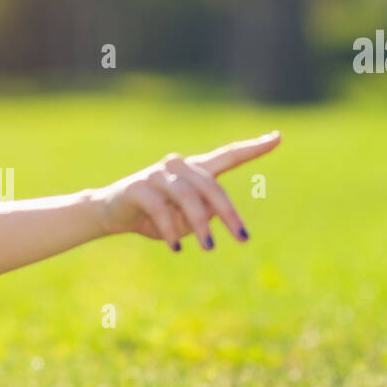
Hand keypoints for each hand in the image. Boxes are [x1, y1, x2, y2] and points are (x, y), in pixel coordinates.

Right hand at [91, 131, 280, 248]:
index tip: (277, 137)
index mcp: (194, 171)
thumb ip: (201, 215)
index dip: (252, 148)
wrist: (108, 214)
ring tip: (208, 248)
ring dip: (200, 224)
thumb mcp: (183, 220)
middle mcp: (178, 166)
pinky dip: (171, 229)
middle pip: (212, 185)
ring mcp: (157, 174)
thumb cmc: (151, 217)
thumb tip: (210, 215)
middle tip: (242, 238)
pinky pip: (161, 208)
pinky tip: (176, 247)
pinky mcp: (138, 186)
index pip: (227, 156)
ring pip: (188, 197)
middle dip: (229, 213)